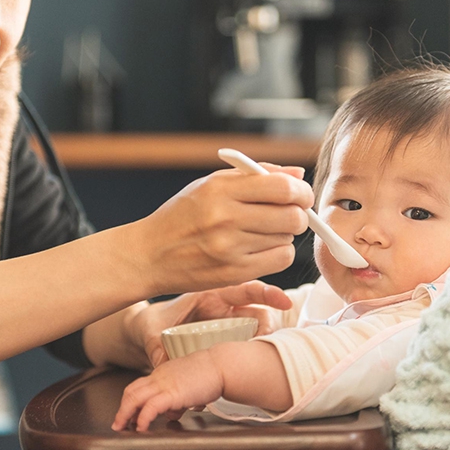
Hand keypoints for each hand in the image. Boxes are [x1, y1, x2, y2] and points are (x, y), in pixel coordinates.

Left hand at [111, 350, 222, 431]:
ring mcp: (165, 384)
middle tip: (119, 423)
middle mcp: (160, 377)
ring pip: (135, 398)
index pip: (140, 386)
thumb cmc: (210, 373)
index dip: (130, 401)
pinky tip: (141, 427)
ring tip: (123, 427)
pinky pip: (151, 407)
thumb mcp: (188, 385)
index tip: (127, 413)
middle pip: (132, 391)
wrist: (222, 365)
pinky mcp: (173, 393)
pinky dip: (143, 418)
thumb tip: (173, 413)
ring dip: (125, 414)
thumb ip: (178, 397)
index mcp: (163, 373)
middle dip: (122, 409)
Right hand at [128, 165, 312, 296]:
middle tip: (288, 213)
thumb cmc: (182, 216)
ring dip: (284, 234)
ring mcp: (230, 248)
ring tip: (263, 230)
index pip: (283, 188)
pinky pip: (279, 261)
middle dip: (298, 214)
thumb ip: (256, 175)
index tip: (300, 195)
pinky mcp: (234, 273)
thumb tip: (298, 176)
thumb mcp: (210, 184)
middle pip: (292, 216)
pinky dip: (278, 253)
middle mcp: (226, 218)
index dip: (301, 192)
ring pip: (287, 239)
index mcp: (220, 189)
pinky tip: (261, 248)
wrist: (149, 255)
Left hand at [128, 280, 292, 367]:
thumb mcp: (152, 331)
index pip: (245, 289)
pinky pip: (248, 342)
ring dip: (262, 343)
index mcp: (209, 295)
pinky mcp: (229, 338)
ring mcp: (228, 323)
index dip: (267, 293)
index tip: (285, 302)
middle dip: (268, 327)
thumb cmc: (153, 322)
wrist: (147, 330)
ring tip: (257, 358)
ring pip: (258, 328)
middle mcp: (224, 308)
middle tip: (265, 345)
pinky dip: (252, 352)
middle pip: (259, 311)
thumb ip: (157, 348)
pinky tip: (249, 365)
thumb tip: (165, 365)